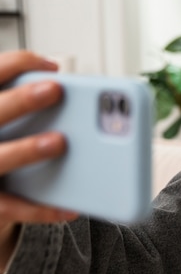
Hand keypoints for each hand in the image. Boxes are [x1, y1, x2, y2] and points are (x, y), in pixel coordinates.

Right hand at [0, 51, 77, 272]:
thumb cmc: (10, 146)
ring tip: (59, 141)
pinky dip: (41, 209)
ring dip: (27, 149)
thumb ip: (32, 107)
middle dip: (22, 99)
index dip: (17, 64)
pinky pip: (12, 208)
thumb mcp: (15, 122)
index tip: (53, 66)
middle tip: (55, 88)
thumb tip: (78, 97)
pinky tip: (71, 207)